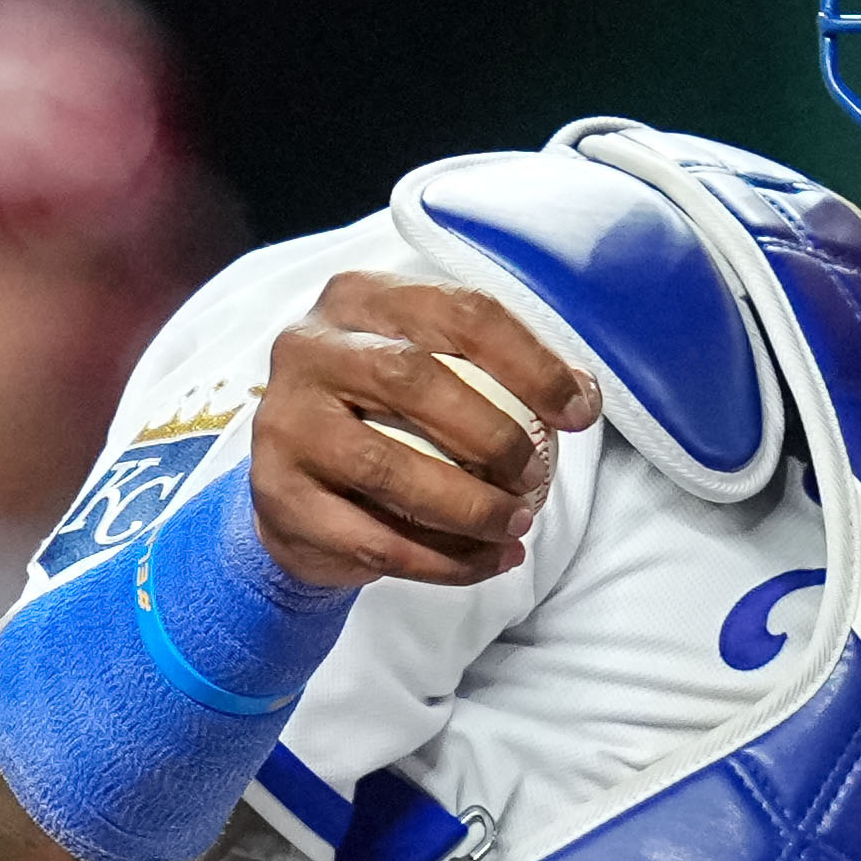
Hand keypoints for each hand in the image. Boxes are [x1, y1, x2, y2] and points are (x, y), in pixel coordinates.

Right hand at [245, 271, 596, 590]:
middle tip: (536, 476)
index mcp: (358, 298)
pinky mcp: (278, 499)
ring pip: (387, 466)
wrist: (298, 492)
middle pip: (412, 378)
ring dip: (469, 506)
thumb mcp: (434, 370)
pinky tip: (485, 562)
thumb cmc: (382, 417)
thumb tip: (582, 396)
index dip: (531, 361)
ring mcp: (283, 425)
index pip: (459, 311)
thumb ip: (501, 371)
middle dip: (493, 434)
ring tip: (515, 524)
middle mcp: (307, 350)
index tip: (579, 411)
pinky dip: (442, 560)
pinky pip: (372, 539)